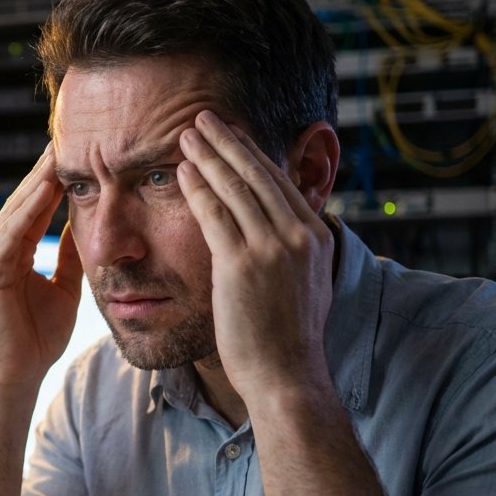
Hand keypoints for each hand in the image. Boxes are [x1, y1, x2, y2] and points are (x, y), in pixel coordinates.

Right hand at [0, 144, 83, 393]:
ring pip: (15, 213)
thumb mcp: (63, 289)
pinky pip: (10, 235)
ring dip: (36, 184)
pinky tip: (45, 190)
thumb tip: (82, 226)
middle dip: (42, 174)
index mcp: (10, 255)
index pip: (33, 211)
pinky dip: (27, 212)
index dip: (51, 184)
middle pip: (21, 204)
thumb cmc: (35, 340)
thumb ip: (68, 258)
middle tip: (63, 141)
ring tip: (56, 156)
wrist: (14, 377)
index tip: (73, 157)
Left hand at [176, 111, 334, 403]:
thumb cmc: (288, 341)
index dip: (251, 154)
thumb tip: (282, 236)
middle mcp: (297, 236)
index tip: (231, 135)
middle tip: (203, 118)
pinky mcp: (242, 264)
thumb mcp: (304, 286)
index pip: (278, 182)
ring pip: (234, 187)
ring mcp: (271, 248)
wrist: (287, 377)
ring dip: (207, 156)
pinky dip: (197, 188)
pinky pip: (214, 214)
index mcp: (314, 238)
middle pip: (256, 174)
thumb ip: (293, 255)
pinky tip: (181, 172)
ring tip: (186, 135)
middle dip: (227, 142)